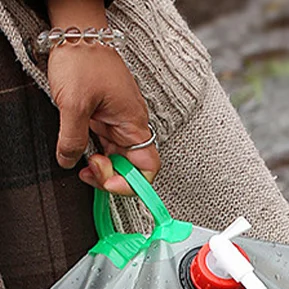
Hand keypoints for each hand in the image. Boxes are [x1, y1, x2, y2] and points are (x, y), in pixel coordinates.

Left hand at [44, 3, 159, 193]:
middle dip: (110, 175)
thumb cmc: (82, 60)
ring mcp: (119, 122)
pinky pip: (107, 144)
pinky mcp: (107, 117)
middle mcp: (131, 126)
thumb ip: (71, 139)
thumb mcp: (72, 103)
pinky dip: (95, 152)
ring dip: (101, 165)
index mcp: (133, 124)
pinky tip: (82, 150)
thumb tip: (69, 161)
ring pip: (117, 157)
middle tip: (87, 169)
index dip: (130, 183)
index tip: (107, 183)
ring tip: (81, 160)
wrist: (76, 31)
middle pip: (131, 167)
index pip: (147, 168)